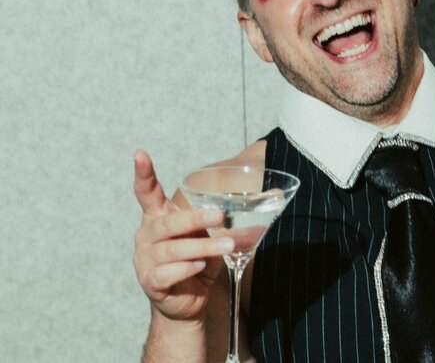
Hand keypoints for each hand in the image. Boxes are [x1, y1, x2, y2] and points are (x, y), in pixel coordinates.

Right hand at [132, 150, 231, 321]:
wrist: (188, 300)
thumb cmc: (198, 260)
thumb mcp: (213, 234)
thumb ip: (233, 216)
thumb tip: (274, 194)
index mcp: (158, 217)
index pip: (147, 192)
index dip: (143, 174)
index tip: (140, 154)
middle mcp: (147, 236)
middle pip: (167, 222)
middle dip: (194, 218)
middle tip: (219, 216)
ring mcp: (145, 260)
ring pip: (172, 249)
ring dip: (202, 246)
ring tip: (226, 244)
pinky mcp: (151, 282)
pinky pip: (167, 273)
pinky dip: (187, 268)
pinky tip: (200, 266)